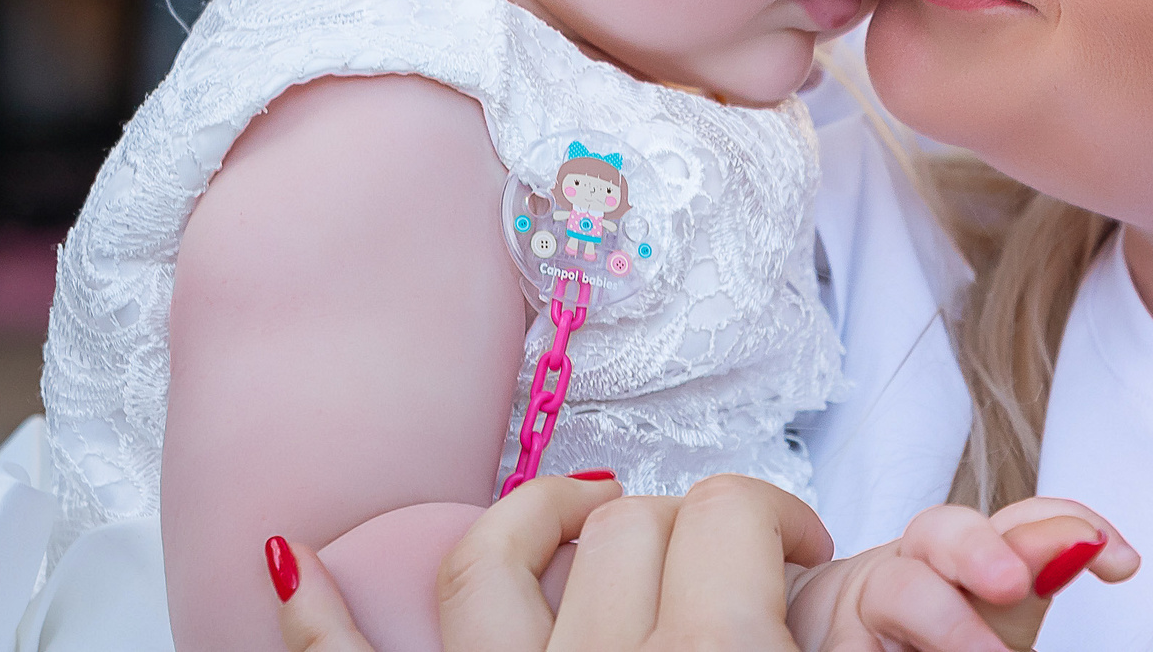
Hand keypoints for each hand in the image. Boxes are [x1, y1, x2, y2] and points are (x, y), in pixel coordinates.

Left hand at [276, 473, 831, 651]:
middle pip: (631, 522)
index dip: (783, 517)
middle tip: (718, 572)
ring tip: (578, 515)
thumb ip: (852, 644)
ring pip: (490, 559)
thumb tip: (869, 610)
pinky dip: (307, 613)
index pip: (738, 513)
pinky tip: (283, 556)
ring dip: (531, 518)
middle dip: (683, 525)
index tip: (799, 551)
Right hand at [785, 499, 1137, 651]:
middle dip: (982, 549)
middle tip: (1016, 585)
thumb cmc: (925, 629)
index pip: (1022, 517)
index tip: (1121, 561)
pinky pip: (856, 645)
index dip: (1070, 525)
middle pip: (942, 529)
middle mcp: (913, 561)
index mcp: (963, 548)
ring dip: (945, 622)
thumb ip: (1037, 572)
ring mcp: (865, 603)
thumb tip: (1105, 551)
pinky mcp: (832, 643)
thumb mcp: (993, 604)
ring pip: (898, 589)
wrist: (816, 636)